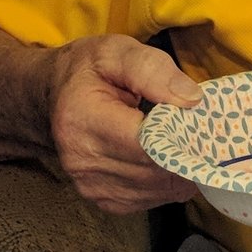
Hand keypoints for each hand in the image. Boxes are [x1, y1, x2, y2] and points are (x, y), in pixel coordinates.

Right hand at [40, 35, 203, 215]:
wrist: (51, 97)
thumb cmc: (87, 71)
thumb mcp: (116, 52)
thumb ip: (152, 70)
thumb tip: (191, 100)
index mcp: (83, 120)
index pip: (149, 144)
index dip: (183, 136)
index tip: (200, 120)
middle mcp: (83, 161)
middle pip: (157, 171)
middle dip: (185, 152)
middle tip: (197, 128)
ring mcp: (91, 186)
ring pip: (159, 189)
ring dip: (178, 168)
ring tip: (178, 139)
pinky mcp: (103, 200)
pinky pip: (152, 198)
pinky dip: (165, 180)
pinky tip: (162, 156)